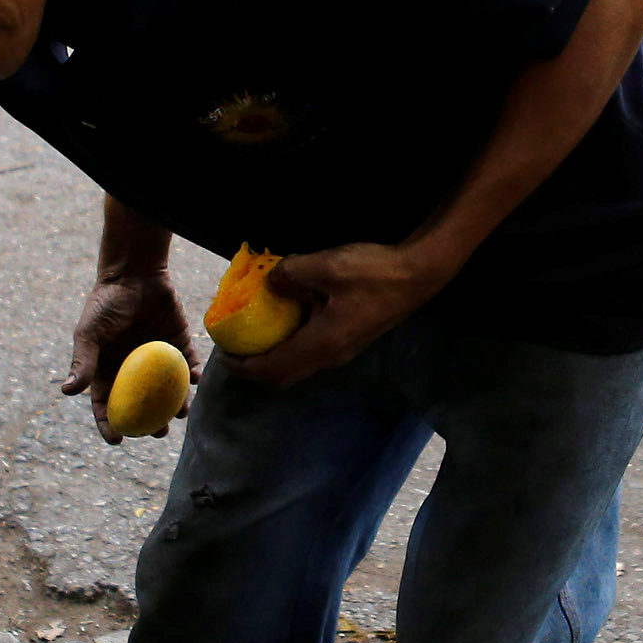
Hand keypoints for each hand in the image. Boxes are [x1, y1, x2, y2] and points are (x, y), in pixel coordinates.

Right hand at [61, 270, 196, 441]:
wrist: (134, 274)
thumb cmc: (106, 303)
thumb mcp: (90, 332)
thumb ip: (83, 361)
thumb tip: (66, 392)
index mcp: (109, 371)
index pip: (108, 405)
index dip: (110, 425)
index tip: (118, 440)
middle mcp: (134, 371)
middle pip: (143, 405)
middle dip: (151, 423)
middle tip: (157, 432)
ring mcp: (158, 360)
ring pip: (169, 391)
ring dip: (176, 405)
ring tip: (180, 412)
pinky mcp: (179, 345)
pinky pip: (188, 366)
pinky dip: (193, 374)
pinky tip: (195, 380)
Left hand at [229, 240, 448, 387]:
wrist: (418, 275)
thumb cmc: (373, 273)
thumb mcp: (326, 265)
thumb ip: (291, 273)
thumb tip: (270, 280)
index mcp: (320, 344)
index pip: (272, 369)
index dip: (243, 366)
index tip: (224, 352)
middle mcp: (329, 357)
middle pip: (283, 377)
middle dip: (255, 368)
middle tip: (236, 348)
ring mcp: (342, 351)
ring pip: (298, 368)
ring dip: (274, 359)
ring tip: (256, 334)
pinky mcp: (350, 341)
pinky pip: (311, 354)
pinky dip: (290, 347)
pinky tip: (287, 319)